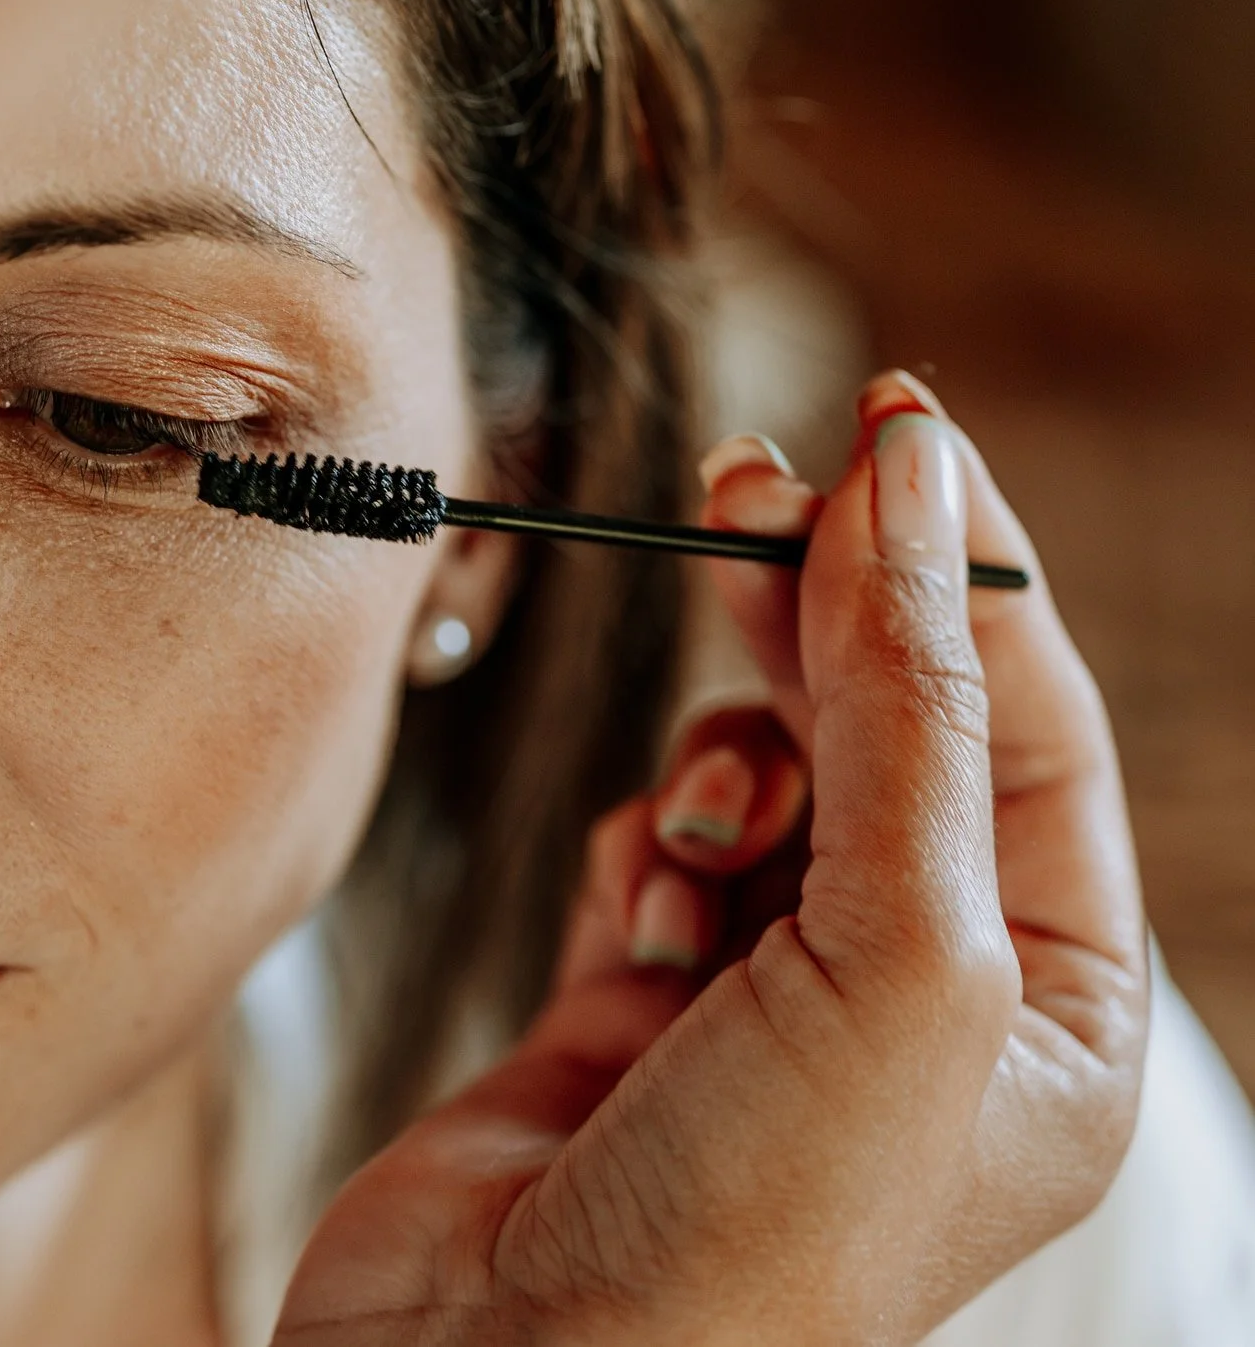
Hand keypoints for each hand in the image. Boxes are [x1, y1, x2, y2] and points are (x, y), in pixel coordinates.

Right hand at [276, 372, 1147, 1345]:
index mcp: (1047, 1012)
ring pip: (758, 778)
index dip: (960, 569)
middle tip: (746, 490)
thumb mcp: (896, 952)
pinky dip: (639, 838)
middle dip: (824, 611)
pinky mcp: (622, 1008)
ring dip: (724, 759)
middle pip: (887, 728)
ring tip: (700, 826)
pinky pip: (649, 852)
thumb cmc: (750, 1242)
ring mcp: (762, 1003)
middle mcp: (916, 1002)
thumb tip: (907, 489)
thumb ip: (903, 708)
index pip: (1027, 726)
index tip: (892, 428)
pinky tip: (639, 893)